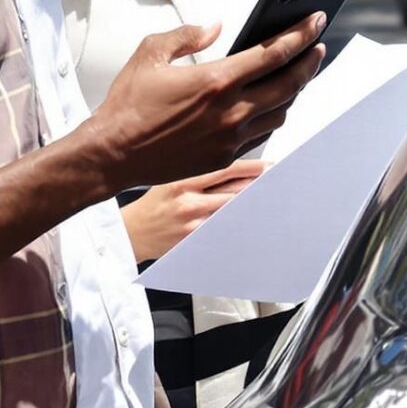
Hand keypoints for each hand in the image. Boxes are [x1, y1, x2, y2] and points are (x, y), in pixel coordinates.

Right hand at [72, 14, 324, 195]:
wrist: (112, 154)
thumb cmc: (128, 105)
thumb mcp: (150, 53)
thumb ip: (187, 34)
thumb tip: (215, 27)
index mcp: (216, 80)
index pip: (274, 54)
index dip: (301, 35)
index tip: (317, 21)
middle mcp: (231, 111)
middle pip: (290, 84)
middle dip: (309, 62)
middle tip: (317, 46)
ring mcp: (230, 137)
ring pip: (281, 112)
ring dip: (294, 91)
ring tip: (297, 73)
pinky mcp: (224, 156)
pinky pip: (262, 134)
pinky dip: (273, 115)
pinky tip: (272, 103)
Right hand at [122, 161, 267, 260]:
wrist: (130, 234)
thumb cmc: (152, 205)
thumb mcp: (169, 178)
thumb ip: (198, 173)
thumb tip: (235, 169)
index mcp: (182, 180)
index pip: (225, 169)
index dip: (252, 167)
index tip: (269, 167)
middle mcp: (189, 201)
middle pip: (235, 192)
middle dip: (257, 188)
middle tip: (276, 184)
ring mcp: (193, 223)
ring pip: (232, 211)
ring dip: (251, 206)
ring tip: (266, 201)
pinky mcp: (194, 240)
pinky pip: (222, 230)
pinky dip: (236, 224)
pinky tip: (246, 221)